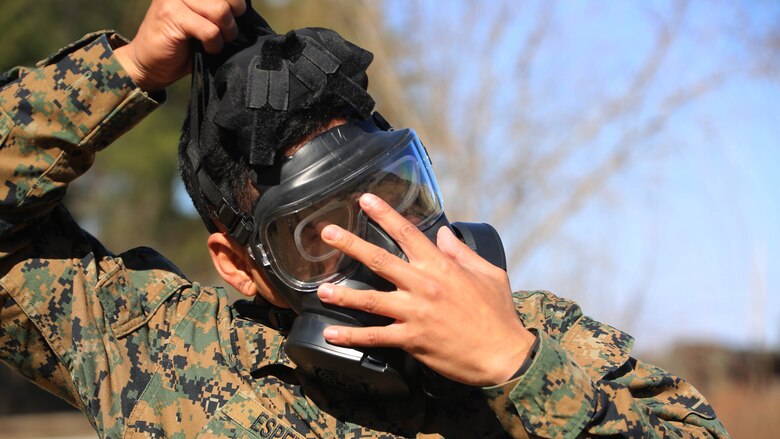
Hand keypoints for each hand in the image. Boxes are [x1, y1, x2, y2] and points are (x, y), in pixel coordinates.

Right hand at [113, 0, 246, 90]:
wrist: (147, 64)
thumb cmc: (180, 46)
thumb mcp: (205, 23)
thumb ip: (220, 13)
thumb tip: (247, 9)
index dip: (237, 4)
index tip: (235, 18)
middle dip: (234, 18)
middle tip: (227, 33)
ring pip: (220, 10)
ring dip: (225, 32)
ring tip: (217, 42)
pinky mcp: (172, 16)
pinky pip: (209, 29)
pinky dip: (214, 43)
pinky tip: (208, 48)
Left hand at [316, 193, 536, 386]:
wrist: (503, 354)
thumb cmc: (498, 313)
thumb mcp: (488, 273)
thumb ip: (461, 252)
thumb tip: (442, 233)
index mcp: (441, 266)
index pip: (407, 233)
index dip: (384, 214)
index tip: (365, 200)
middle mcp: (423, 285)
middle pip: (379, 260)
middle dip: (350, 244)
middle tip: (327, 234)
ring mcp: (415, 313)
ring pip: (370, 299)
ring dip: (342, 294)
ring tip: (320, 290)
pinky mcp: (412, 339)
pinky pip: (375, 336)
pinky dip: (351, 337)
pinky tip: (331, 335)